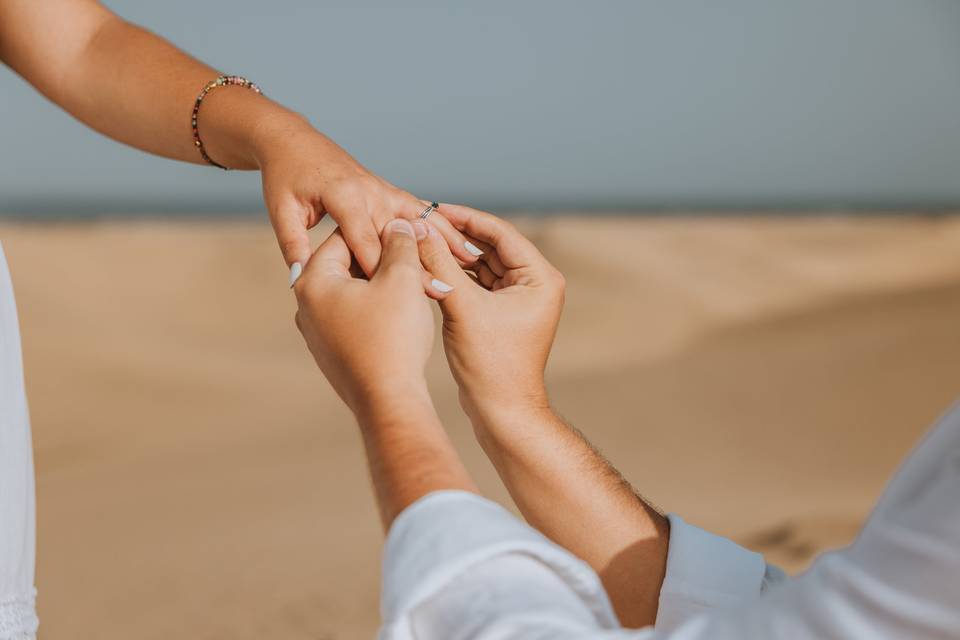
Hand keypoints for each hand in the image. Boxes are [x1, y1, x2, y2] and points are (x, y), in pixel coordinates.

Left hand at [253, 121, 481, 277]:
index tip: (405, 296)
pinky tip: (462, 242)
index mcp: (345, 196)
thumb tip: (297, 280)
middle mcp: (370, 190)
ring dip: (447, 239)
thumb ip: (293, 245)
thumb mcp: (281, 211)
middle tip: (450, 290)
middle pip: (403, 235)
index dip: (387, 272)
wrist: (293, 141)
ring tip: (473, 262)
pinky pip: (420, 209)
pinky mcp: (388, 190)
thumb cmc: (285, 177)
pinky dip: (441, 225)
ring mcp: (383, 189)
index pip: (368, 242)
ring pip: (420, 218)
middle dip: (425, 262)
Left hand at [292, 218, 437, 414]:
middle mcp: (306, 307)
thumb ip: (400, 243)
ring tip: (416, 282)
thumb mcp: (401, 279)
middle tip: (415, 254)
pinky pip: (355, 319)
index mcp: (313, 282)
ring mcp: (317, 334)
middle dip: (382, 258)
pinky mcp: (333, 354)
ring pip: (353, 293)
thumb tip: (399, 224)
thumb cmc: (393, 338)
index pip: (344, 236)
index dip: (379, 228)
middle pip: (347, 265)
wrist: (390, 403)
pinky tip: (405, 312)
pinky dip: (378, 310)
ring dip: (383, 284)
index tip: (406, 228)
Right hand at [413, 204, 565, 420]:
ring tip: (420, 241)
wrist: (501, 412)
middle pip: (490, 246)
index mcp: (541, 277)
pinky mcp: (501, 313)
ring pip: (481, 264)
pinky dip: (454, 275)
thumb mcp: (462, 307)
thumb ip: (441, 263)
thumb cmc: (491, 365)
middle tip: (421, 222)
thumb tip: (418, 228)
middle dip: (455, 235)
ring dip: (452, 254)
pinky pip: (476, 283)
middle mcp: (535, 284)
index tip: (434, 208)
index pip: (500, 233)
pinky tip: (428, 266)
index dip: (465, 218)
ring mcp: (519, 299)